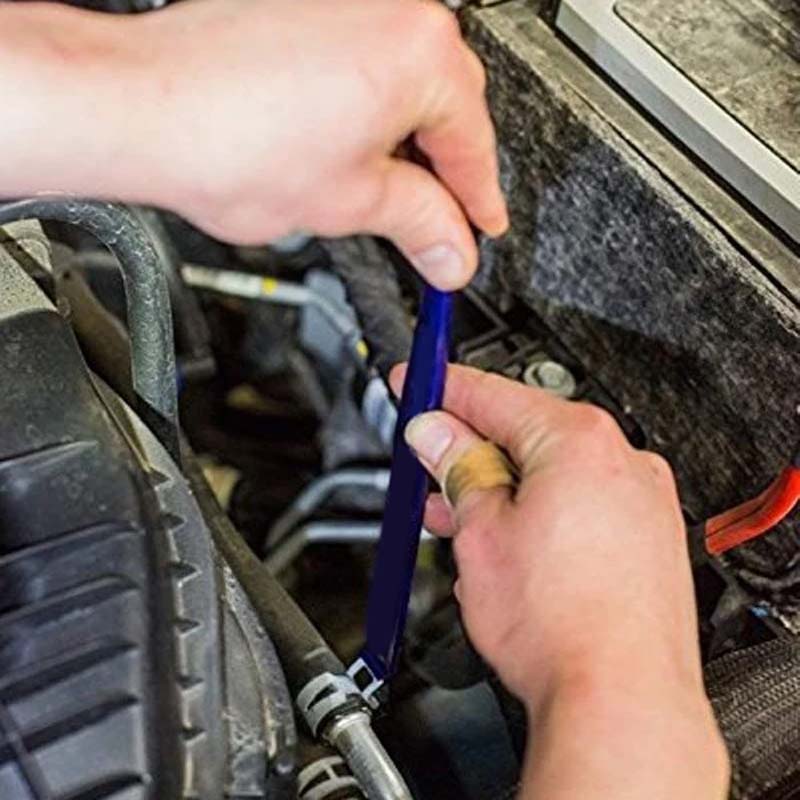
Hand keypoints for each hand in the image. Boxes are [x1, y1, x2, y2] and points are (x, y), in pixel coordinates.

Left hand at [0, 0, 505, 288]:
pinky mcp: (310, 11)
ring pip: (404, 88)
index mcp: (420, 55)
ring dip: (404, 146)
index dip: (479, 202)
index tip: (480, 230)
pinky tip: (348, 156)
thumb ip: (421, 227)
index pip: (475, 145)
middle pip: (447, 109)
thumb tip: (454, 252)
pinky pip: (365, 68)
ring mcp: (349, 5)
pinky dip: (369, 116)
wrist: (140, 106)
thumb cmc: (230, 140)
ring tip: (384, 199)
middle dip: (443, 174)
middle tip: (437, 226)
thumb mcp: (352, 203)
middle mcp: (391, 12)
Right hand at [391, 364, 728, 798]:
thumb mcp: (480, 533)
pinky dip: (539, 512)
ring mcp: (643, 502)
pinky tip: (506, 539)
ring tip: (456, 514)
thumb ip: (456, 470)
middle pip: (524, 433)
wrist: (619, 698)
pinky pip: (581, 505)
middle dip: (469, 449)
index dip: (440, 388)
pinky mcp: (648, 541)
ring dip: (500, 487)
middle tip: (427, 461)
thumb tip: (437, 437)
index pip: (492, 393)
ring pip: (551, 474)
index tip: (415, 382)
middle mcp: (622, 462)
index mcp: (578, 442)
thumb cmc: (559, 624)